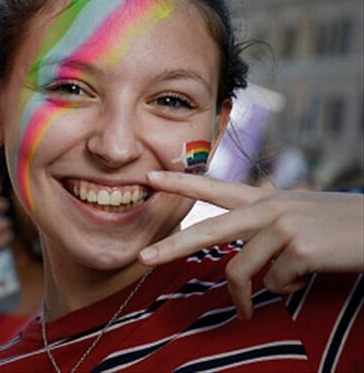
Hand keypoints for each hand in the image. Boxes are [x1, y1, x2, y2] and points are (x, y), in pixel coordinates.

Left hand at [140, 171, 363, 318]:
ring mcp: (284, 227)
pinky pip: (274, 282)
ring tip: (262, 300)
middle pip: (208, 230)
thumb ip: (265, 227)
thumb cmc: (338, 228)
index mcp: (265, 200)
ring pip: (241, 268)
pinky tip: (304, 277)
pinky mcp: (300, 249)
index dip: (180, 184)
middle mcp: (269, 208)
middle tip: (143, 258)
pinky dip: (285, 289)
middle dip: (173, 246)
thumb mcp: (298, 216)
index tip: (148, 180)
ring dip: (247, 294)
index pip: (214, 188)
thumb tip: (242, 259)